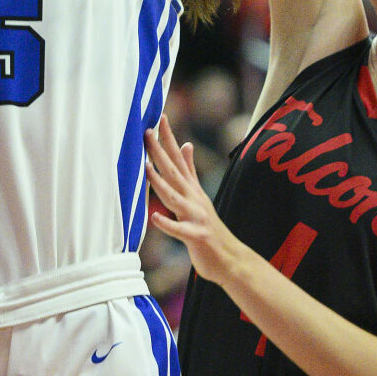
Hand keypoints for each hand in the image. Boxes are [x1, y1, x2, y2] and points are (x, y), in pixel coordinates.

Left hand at [145, 116, 244, 285]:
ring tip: (145, 169)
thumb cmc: (207, 226)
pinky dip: (168, 224)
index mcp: (191, 189)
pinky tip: (155, 218)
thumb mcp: (198, 195)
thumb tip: (186, 144)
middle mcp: (193, 198)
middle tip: (147, 131)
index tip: (159, 117)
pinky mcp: (197, 237)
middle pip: (174, 172)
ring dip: (160, 183)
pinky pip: (180, 231)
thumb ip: (190, 170)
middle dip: (160, 151)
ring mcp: (196, 217)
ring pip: (175, 197)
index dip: (168, 138)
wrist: (230, 258)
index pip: (178, 158)